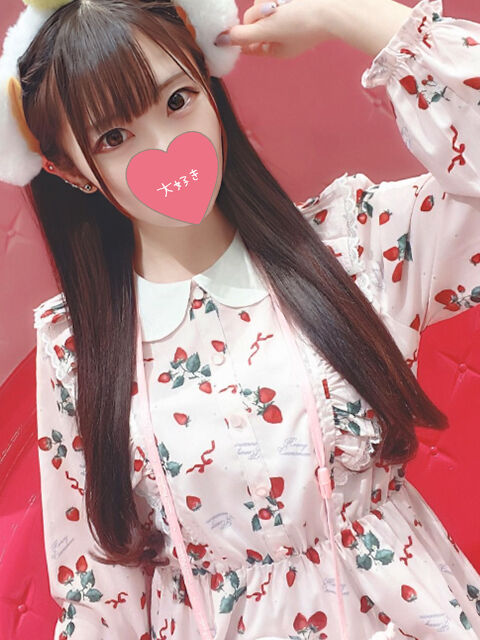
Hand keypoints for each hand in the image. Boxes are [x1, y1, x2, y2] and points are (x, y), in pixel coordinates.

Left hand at [215, 0, 334, 58]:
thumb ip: (242, 35)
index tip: (232, 28)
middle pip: (254, 21)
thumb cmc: (303, 22)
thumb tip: (220, 40)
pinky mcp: (293, 5)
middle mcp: (281, 34)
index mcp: (275, 49)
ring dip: (268, 2)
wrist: (335, 7)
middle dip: (258, 14)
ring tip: (284, 3)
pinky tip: (287, 0)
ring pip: (263, 6)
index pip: (247, 44)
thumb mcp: (267, 30)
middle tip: (273, 11)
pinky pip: (274, 0)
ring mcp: (289, 18)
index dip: (239, 35)